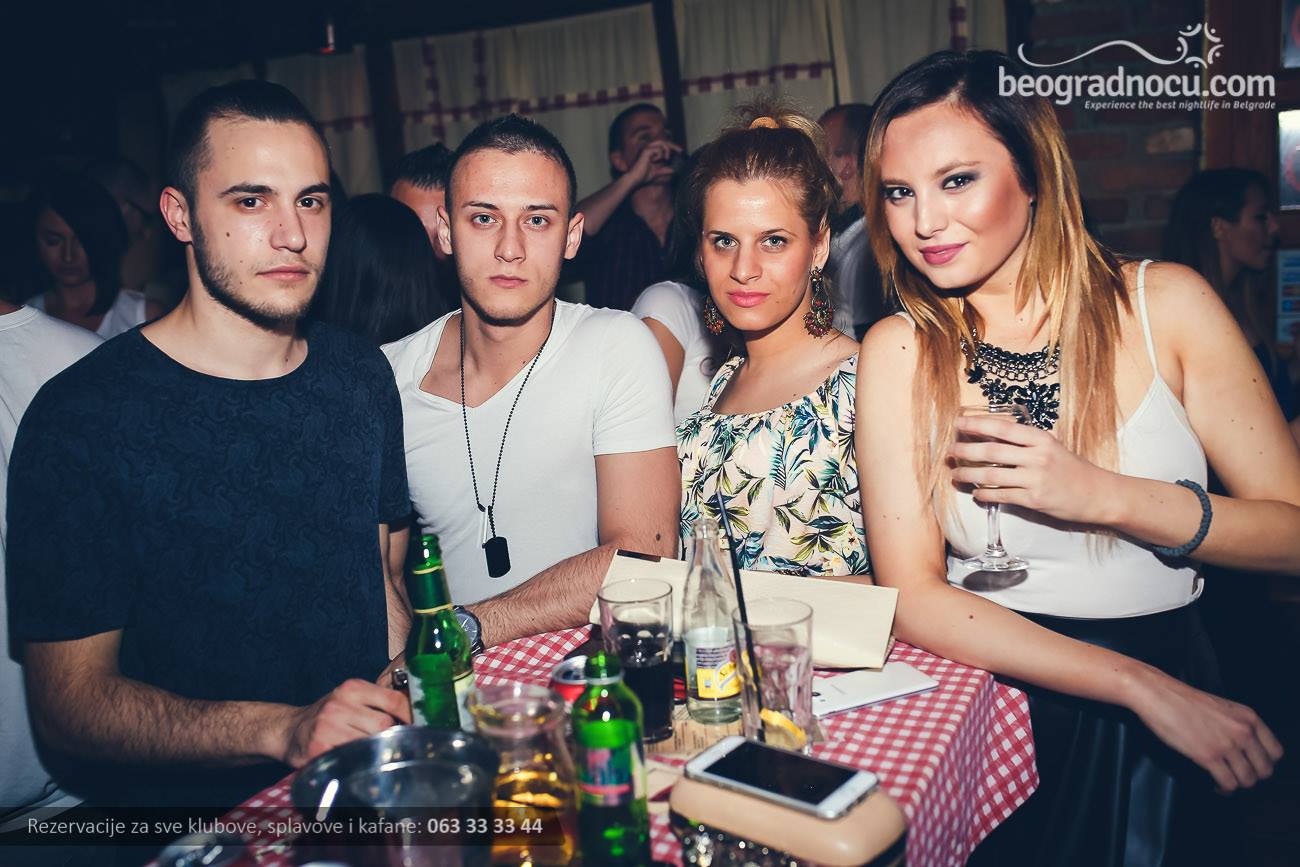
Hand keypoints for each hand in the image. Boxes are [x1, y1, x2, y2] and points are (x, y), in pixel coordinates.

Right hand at [279, 679, 411, 767]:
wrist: (290, 729)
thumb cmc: (329, 715)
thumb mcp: (352, 698)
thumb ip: (379, 701)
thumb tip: (415, 711)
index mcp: (352, 688)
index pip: (394, 700)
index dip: (410, 716)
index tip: (418, 726)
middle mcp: (340, 703)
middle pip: (384, 724)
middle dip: (390, 736)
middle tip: (390, 742)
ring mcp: (328, 725)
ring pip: (370, 742)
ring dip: (374, 749)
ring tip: (370, 750)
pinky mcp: (319, 746)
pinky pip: (351, 756)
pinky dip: (357, 759)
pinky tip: (354, 757)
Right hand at [626, 140, 681, 186]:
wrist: (635, 180)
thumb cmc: (643, 177)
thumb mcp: (657, 173)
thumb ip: (665, 170)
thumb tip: (674, 170)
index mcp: (652, 153)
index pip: (664, 146)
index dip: (673, 147)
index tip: (680, 152)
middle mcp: (649, 149)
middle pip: (664, 141)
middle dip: (673, 146)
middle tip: (680, 151)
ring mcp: (647, 149)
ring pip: (662, 142)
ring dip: (667, 150)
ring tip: (667, 158)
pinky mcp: (646, 151)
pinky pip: (657, 149)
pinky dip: (659, 155)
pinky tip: (655, 161)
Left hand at [948, 415, 1114, 524]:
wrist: (1097, 494)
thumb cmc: (1071, 469)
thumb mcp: (1051, 447)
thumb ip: (1024, 443)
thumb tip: (989, 437)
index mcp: (1040, 439)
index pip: (1002, 428)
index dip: (977, 425)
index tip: (958, 424)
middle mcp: (1037, 456)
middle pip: (992, 451)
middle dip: (965, 451)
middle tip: (949, 451)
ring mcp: (1035, 479)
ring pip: (992, 475)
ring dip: (968, 475)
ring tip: (955, 475)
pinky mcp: (1034, 499)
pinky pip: (1001, 495)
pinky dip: (984, 494)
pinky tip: (976, 493)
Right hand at [1127, 665, 1282, 791]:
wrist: (1158, 694)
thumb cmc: (1182, 700)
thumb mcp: (1222, 707)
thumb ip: (1238, 725)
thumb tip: (1244, 749)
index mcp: (1248, 717)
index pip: (1275, 752)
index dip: (1264, 763)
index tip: (1252, 765)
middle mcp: (1243, 731)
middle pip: (1265, 770)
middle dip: (1251, 777)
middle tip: (1237, 775)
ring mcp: (1226, 744)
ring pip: (1248, 780)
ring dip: (1237, 784)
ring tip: (1225, 781)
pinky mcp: (1208, 756)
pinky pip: (1228, 783)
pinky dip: (1224, 789)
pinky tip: (1216, 784)